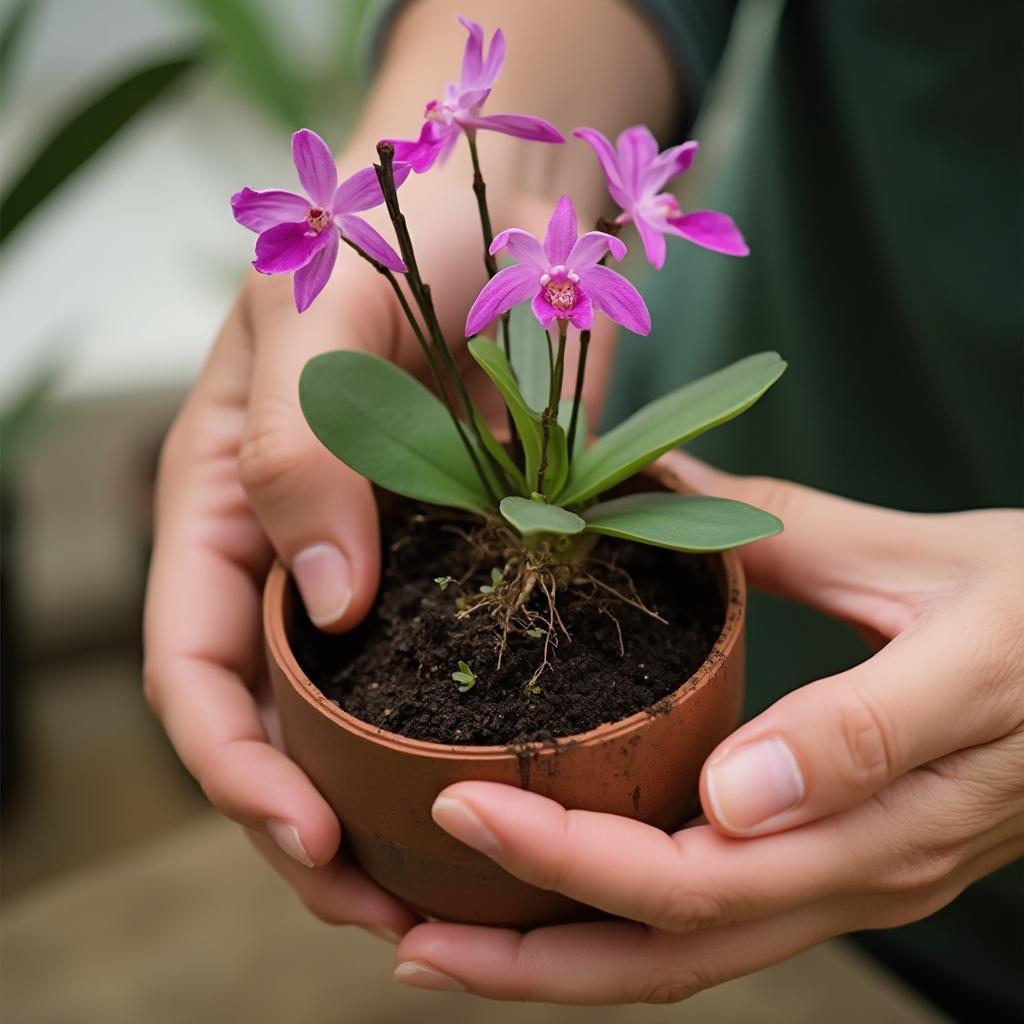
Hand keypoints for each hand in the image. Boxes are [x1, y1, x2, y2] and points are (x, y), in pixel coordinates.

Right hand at [141, 0, 675, 940]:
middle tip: (380, 910)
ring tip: (440, 892)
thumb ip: (302, 445)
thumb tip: (329, 601)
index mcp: (226, 500)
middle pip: (270, 719)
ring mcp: (381, 562)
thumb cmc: (389, 226)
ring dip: (384, 810)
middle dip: (304, 827)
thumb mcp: (322, 309)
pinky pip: (449, 664)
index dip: (235, 766)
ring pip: (356, 715)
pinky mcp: (462, 558)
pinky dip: (462, 739)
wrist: (493, 201)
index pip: (194, 663)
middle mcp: (294, 548)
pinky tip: (507, 793)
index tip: (304, 838)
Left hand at [392, 451, 1023, 1001]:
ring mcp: (848, 874)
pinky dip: (619, 926)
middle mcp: (857, 873)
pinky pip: (715, 920)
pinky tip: (553, 897)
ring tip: (448, 939)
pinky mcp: (841, 855)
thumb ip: (851, 699)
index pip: (695, 876)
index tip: (461, 804)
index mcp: (884, 816)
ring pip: (688, 956)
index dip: (567, 854)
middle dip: (529, 956)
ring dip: (561, 963)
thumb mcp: (949, 607)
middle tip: (408, 934)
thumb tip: (734, 780)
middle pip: (673, 953)